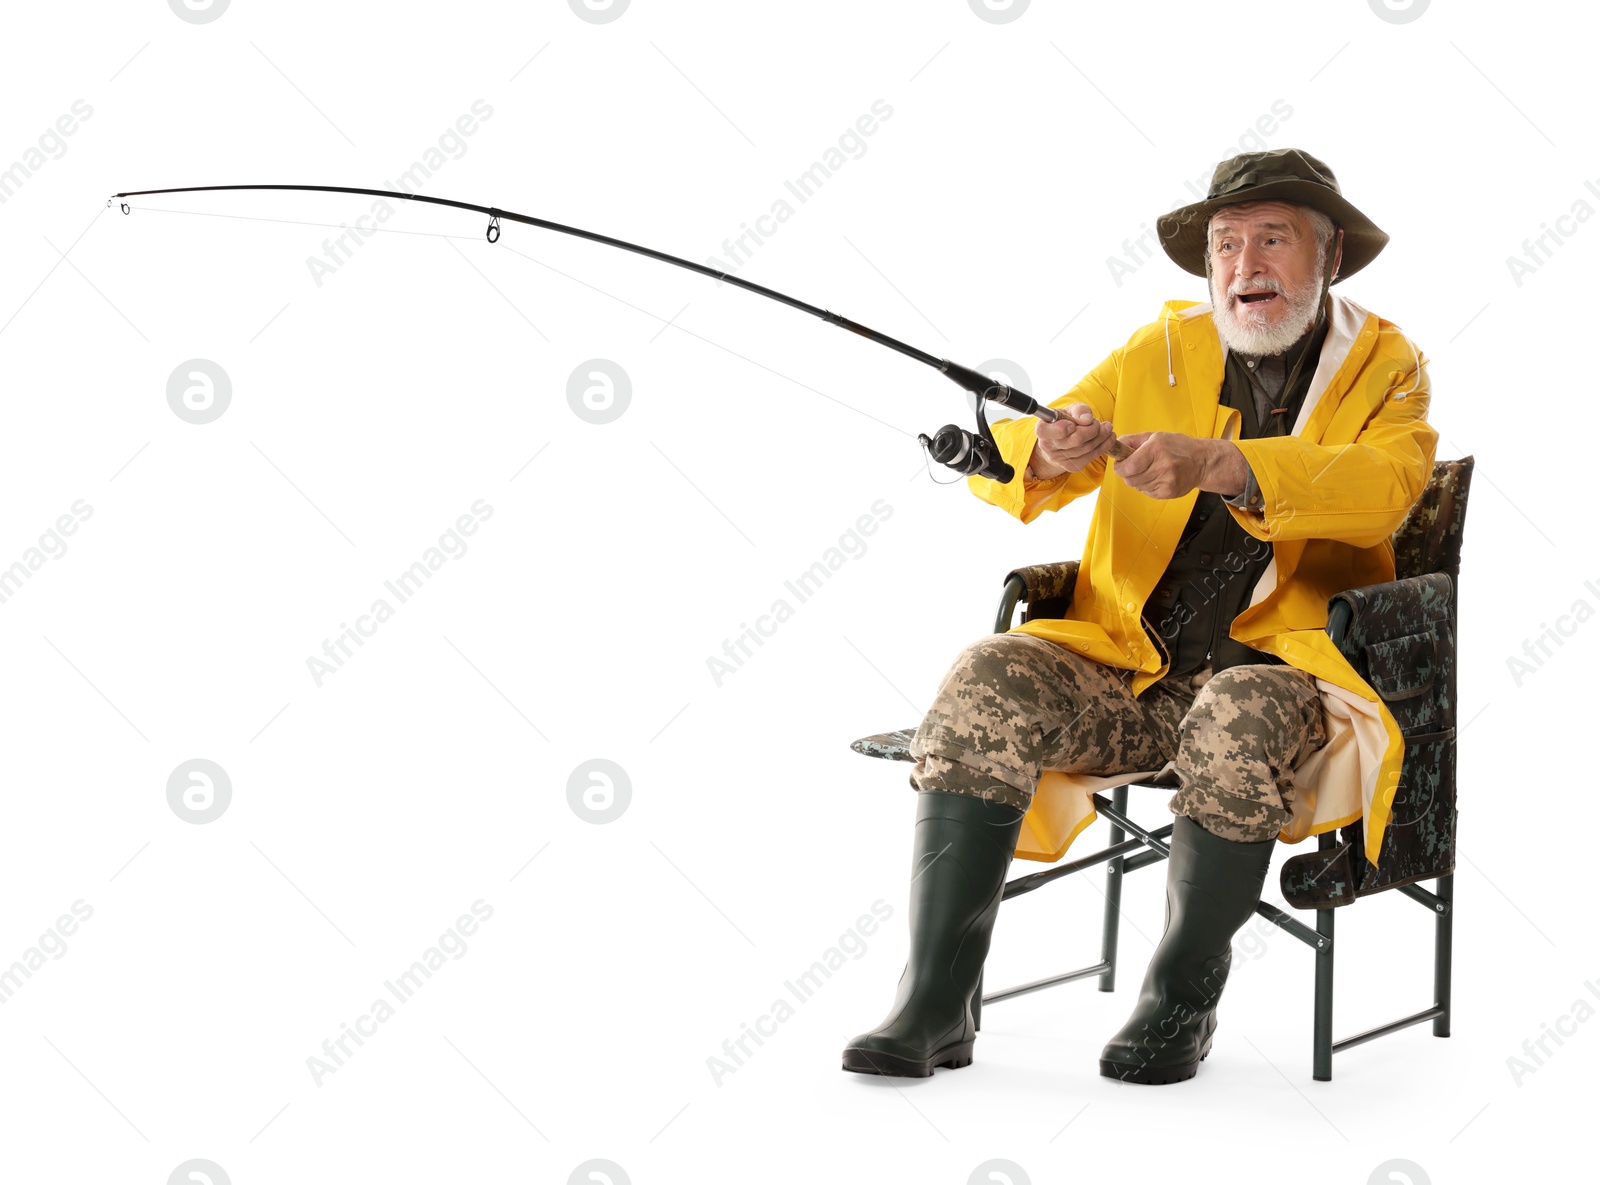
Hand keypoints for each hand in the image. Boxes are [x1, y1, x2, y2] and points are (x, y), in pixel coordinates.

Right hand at [1028, 403, 1115, 478]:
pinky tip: (1108, 438)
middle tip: (1098, 422)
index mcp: (1042, 429)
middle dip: (1093, 429)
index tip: (1072, 424)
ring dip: (1102, 436)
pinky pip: (1091, 457)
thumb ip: (1079, 410)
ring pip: (1086, 448)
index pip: (1045, 431)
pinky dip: (1104, 446)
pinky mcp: (1071, 466)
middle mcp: (1047, 446)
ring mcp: (1059, 459)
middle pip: (1075, 440)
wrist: (1061, 439)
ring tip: (1106, 428)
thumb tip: (1087, 420)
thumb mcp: (1070, 409)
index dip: (1061, 428)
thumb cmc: (1065, 421)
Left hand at [1115, 433, 1245, 498]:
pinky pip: (1147, 492)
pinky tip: (1157, 477)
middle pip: (1130, 479)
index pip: (1128, 467)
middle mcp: (1162, 466)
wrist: (1202, 461)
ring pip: (1137, 486)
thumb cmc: (1177, 446)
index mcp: (1156, 449)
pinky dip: (1147, 486)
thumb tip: (1115, 445)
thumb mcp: (1155, 436)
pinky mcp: (1169, 492)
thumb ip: (1133, 440)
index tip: (1121, 464)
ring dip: (1138, 480)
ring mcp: (1167, 481)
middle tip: (1135, 467)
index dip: (1120, 467)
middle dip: (1128, 473)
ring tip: (1150, 470)